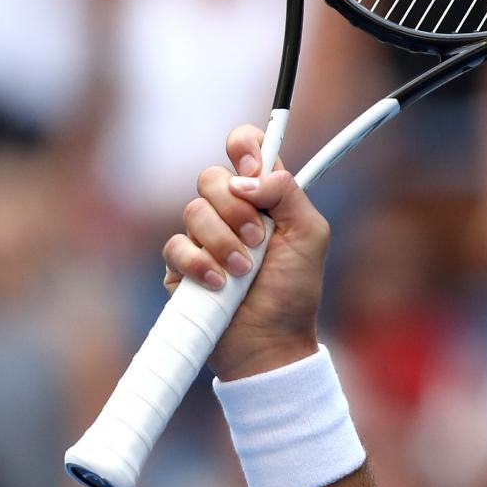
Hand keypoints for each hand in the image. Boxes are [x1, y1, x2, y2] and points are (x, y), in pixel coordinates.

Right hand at [162, 123, 330, 380]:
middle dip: (236, 209)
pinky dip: (200, 264)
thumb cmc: (294, 290)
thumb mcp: (310, 236)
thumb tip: (245, 177)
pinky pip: (175, 246)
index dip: (243, 146)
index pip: (245, 148)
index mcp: (264, 196)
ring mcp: (203, 236)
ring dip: (223, 242)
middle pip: (210, 177)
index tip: (251, 169)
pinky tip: (219, 284)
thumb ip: (288, 194)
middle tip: (259, 239)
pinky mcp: (180, 263)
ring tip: (243, 272)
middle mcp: (230, 210)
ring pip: (193, 211)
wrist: (270, 340)